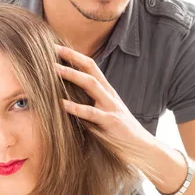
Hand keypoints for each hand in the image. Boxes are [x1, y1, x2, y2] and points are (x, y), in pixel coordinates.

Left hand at [54, 44, 154, 160]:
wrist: (142, 147)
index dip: (75, 55)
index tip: (57, 47)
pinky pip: (91, 113)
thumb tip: (66, 96)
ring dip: (71, 75)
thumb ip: (90, 102)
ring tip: (54, 69)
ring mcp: (111, 107)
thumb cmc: (119, 131)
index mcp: (107, 91)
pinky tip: (61, 103)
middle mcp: (109, 94)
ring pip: (91, 85)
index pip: (91, 66)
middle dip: (72, 57)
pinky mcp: (111, 122)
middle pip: (91, 69)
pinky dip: (75, 107)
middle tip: (52, 49)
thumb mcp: (105, 111)